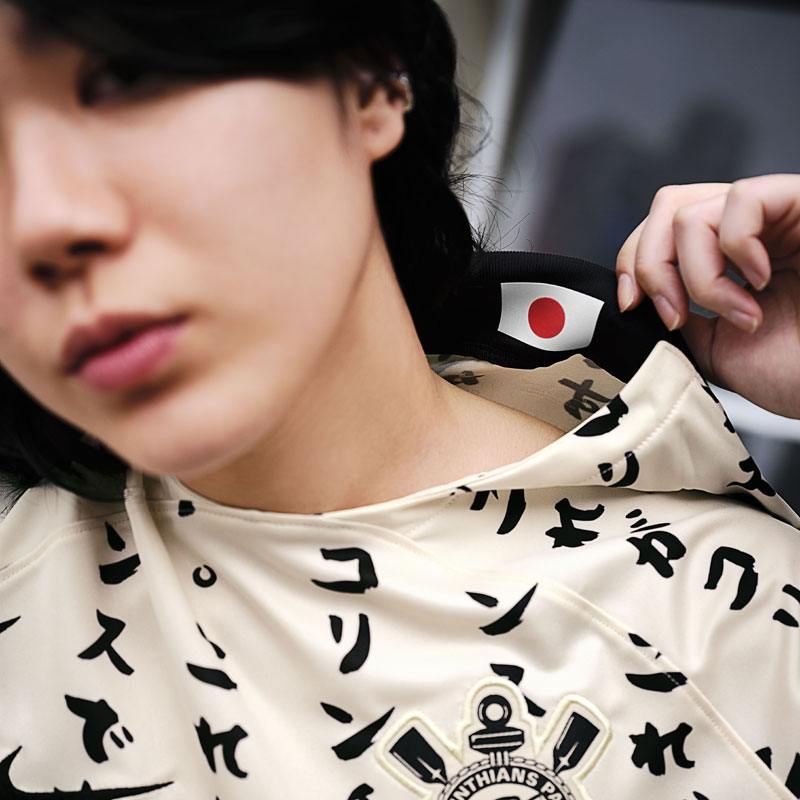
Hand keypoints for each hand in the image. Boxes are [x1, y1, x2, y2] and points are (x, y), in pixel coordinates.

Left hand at [616, 174, 799, 417]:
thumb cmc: (799, 371)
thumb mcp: (716, 347)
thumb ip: (679, 314)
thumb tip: (638, 296)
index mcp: (726, 258)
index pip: (658, 230)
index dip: (632, 263)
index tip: (633, 306)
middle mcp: (749, 230)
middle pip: (666, 206)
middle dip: (651, 265)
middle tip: (676, 314)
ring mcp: (778, 215)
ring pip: (692, 210)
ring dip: (699, 275)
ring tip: (741, 312)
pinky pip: (743, 199)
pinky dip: (737, 248)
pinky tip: (762, 280)